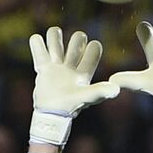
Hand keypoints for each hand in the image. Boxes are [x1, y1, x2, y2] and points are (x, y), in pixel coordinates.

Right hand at [28, 26, 119, 146]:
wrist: (50, 115)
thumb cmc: (71, 107)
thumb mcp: (87, 97)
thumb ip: (100, 91)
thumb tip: (116, 89)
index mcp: (85, 71)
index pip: (94, 49)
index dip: (93, 47)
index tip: (88, 52)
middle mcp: (72, 66)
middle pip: (77, 39)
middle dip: (75, 40)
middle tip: (69, 54)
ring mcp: (57, 65)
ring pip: (56, 39)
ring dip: (54, 37)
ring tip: (53, 47)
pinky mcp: (43, 68)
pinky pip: (38, 48)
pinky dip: (37, 44)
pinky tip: (39, 47)